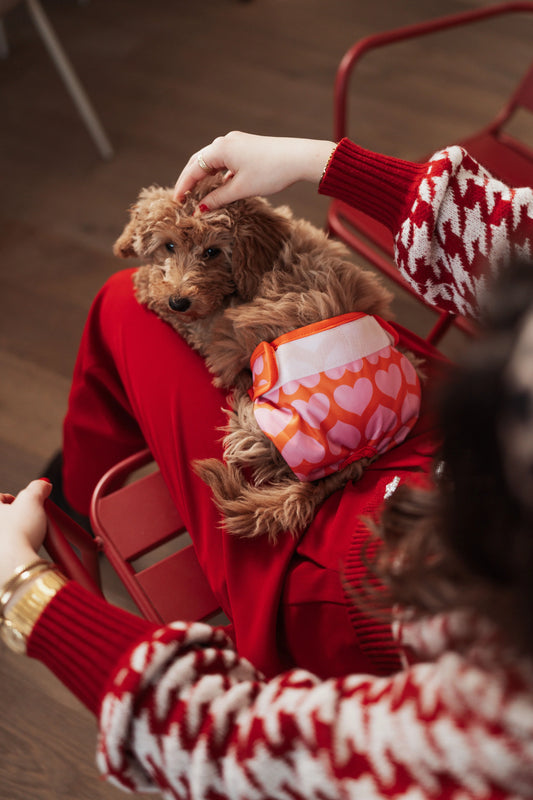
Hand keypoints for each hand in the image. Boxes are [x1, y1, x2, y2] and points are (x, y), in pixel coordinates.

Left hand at [0, 480, 52, 587]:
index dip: (16, 501)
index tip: (28, 507)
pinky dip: (14, 553)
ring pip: (5, 537)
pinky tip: (25, 554)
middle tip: (30, 523)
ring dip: (16, 537)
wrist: (15, 565)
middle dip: (16, 520)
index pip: (0, 498)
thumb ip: (38, 488)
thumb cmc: (18, 533)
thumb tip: (44, 484)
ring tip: (30, 540)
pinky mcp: (0, 565)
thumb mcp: (32, 501)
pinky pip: (7, 554)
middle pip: (4, 519)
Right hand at [173, 132, 335, 210]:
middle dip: (190, 180)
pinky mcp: (247, 148)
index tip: (177, 201)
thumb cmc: (271, 172)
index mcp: (220, 149)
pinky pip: (226, 161)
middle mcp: (226, 142)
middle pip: (200, 162)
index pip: (194, 168)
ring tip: (198, 194)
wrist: (299, 158)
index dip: (183, 186)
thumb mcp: (241, 189)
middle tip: (182, 197)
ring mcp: (237, 143)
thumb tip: (200, 209)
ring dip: (205, 177)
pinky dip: (219, 174)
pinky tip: (220, 186)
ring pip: (214, 161)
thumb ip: (218, 198)